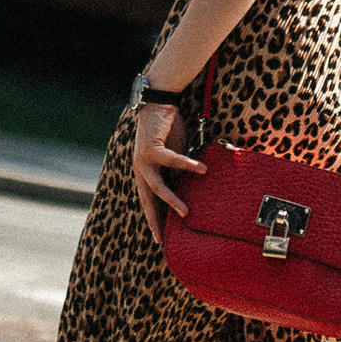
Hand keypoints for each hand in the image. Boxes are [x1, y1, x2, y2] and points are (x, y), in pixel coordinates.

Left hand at [132, 94, 204, 244]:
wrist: (159, 103)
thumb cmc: (167, 130)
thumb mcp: (173, 156)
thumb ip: (176, 172)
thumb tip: (190, 186)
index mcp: (144, 172)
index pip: (148, 200)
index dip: (153, 218)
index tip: (159, 238)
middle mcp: (140, 168)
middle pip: (146, 199)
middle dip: (154, 219)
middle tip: (161, 237)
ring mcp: (143, 159)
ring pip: (156, 186)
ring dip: (171, 200)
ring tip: (185, 212)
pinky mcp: (151, 147)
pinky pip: (170, 161)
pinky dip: (186, 165)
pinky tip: (201, 169)